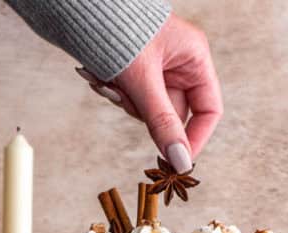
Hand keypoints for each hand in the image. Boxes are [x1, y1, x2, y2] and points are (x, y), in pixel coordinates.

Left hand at [77, 13, 221, 170]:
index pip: (208, 111)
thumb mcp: (143, 80)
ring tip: (109, 79)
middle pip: (173, 114)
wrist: (80, 5)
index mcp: (194, 58)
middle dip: (146, 113)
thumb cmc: (119, 27)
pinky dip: (117, 93)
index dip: (195, 138)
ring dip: (127, 102)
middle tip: (126, 97)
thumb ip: (163, 123)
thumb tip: (181, 162)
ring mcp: (158, 68)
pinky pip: (132, 98)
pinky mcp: (135, 71)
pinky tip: (103, 77)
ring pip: (149, 110)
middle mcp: (179, 63)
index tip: (176, 160)